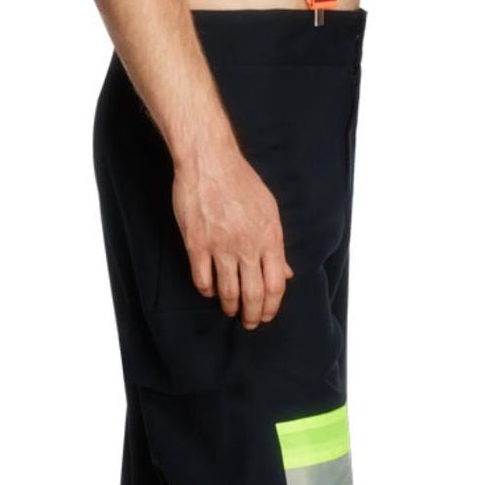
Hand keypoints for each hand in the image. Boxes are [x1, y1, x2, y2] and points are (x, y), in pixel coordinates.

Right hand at [171, 146, 293, 329]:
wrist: (210, 161)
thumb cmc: (241, 182)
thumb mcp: (269, 209)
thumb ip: (276, 244)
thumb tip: (287, 272)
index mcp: (270, 237)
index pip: (276, 284)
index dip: (272, 305)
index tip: (267, 315)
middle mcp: (247, 246)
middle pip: (253, 294)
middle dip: (252, 315)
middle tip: (249, 323)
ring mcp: (221, 246)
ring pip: (227, 291)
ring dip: (230, 307)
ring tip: (230, 310)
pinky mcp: (197, 244)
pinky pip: (202, 279)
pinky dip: (207, 290)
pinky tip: (210, 291)